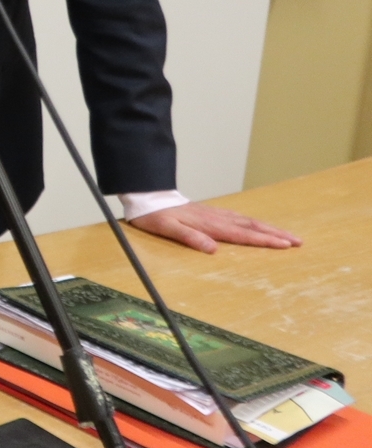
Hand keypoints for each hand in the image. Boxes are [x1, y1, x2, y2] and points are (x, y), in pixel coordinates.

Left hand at [127, 202, 302, 253]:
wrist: (147, 197)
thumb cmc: (154, 216)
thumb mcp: (167, 229)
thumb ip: (190, 238)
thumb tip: (213, 250)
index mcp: (210, 225)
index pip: (243, 234)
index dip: (265, 240)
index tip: (286, 246)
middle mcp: (217, 218)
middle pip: (252, 226)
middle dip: (277, 234)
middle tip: (299, 242)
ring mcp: (215, 214)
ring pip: (248, 221)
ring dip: (269, 228)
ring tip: (287, 235)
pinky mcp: (211, 213)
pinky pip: (239, 218)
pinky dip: (254, 223)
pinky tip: (258, 225)